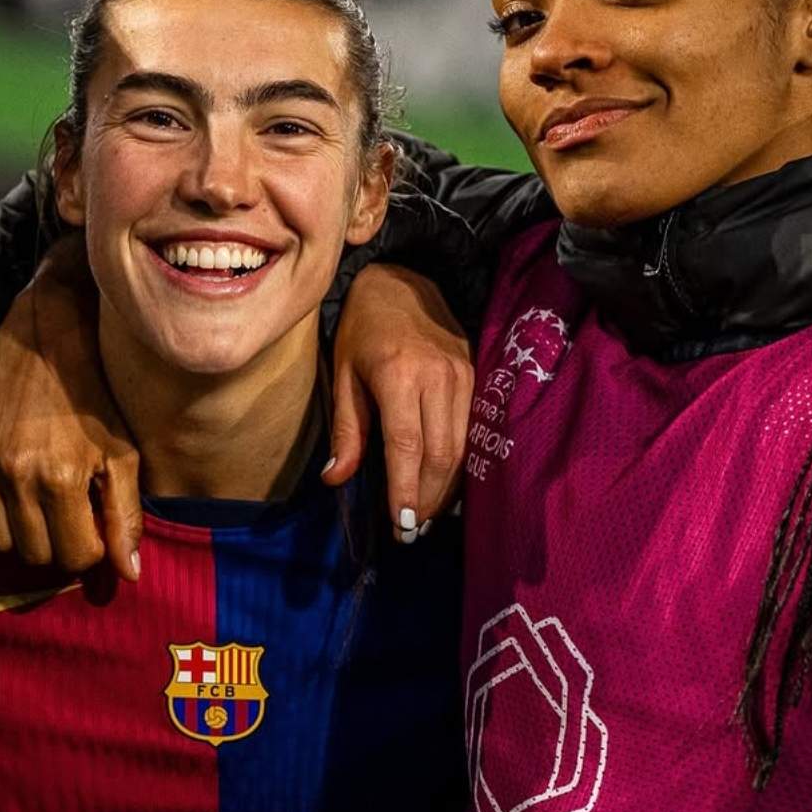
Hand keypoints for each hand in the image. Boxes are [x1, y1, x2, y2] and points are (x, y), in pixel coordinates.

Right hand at [0, 237, 141, 578]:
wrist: (44, 334)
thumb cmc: (94, 394)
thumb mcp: (121, 451)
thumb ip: (124, 516)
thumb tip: (128, 575)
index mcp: (61, 478)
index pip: (75, 556)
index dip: (89, 550)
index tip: (92, 527)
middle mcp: (15, 476)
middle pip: (34, 555)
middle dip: (56, 545)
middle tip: (67, 518)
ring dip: (19, 537)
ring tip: (36, 510)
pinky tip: (1, 504)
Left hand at [322, 263, 472, 540]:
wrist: (400, 280)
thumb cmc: (361, 330)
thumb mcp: (342, 374)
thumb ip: (346, 429)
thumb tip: (335, 480)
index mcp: (398, 374)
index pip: (406, 445)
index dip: (406, 489)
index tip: (402, 525)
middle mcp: (437, 376)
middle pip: (440, 452)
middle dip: (428, 498)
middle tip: (412, 531)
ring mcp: (462, 374)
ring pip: (461, 445)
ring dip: (447, 487)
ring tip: (428, 516)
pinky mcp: (476, 374)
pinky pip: (472, 428)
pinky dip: (460, 462)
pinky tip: (447, 484)